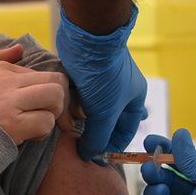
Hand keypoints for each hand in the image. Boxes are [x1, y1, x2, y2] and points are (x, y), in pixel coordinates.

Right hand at [0, 45, 70, 144]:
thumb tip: (20, 48)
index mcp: (1, 69)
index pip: (40, 73)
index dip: (43, 91)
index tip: (34, 105)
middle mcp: (9, 82)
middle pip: (56, 81)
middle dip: (58, 98)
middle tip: (48, 113)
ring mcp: (12, 102)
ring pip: (55, 98)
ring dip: (52, 114)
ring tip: (37, 124)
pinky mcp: (13, 125)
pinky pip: (45, 122)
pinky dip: (42, 132)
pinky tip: (29, 136)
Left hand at [56, 7, 146, 162]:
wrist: (89, 36)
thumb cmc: (105, 75)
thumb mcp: (105, 112)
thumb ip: (98, 137)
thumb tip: (89, 155)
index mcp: (134, 98)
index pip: (125, 132)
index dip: (111, 146)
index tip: (94, 157)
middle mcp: (120, 90)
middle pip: (106, 121)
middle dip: (93, 133)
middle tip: (78, 145)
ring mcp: (101, 81)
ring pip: (89, 109)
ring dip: (79, 119)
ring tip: (67, 130)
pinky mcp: (83, 73)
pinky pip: (77, 95)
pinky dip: (70, 104)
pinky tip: (61, 111)